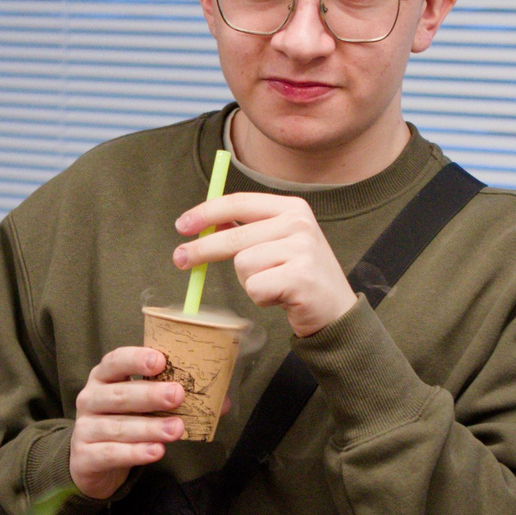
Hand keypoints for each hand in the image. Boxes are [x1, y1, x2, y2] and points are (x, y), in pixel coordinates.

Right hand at [69, 345, 185, 500]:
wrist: (91, 464)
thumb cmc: (123, 424)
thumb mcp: (143, 407)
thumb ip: (175, 401)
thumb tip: (222, 401)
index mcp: (104, 378)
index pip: (115, 361)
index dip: (135, 358)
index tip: (160, 360)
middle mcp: (90, 399)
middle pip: (119, 394)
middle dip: (150, 394)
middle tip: (178, 395)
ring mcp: (85, 428)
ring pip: (118, 426)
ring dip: (149, 427)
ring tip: (176, 429)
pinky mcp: (85, 456)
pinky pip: (111, 452)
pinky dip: (135, 452)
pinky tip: (156, 451)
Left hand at [172, 192, 356, 338]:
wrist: (336, 312)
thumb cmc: (300, 276)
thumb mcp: (279, 242)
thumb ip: (248, 229)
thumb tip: (206, 222)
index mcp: (292, 207)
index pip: (238, 202)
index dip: (206, 213)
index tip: (182, 226)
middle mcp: (298, 223)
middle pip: (232, 235)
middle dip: (201, 250)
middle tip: (179, 260)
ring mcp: (302, 249)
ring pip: (242, 264)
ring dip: (249, 281)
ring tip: (272, 285)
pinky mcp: (300, 277)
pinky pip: (254, 287)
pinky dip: (261, 298)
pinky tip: (281, 297)